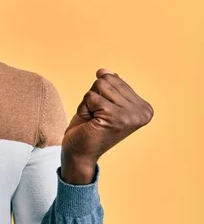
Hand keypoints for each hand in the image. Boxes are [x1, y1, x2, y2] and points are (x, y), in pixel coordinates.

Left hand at [61, 69, 153, 183]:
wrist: (79, 152)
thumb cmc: (89, 127)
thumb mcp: (101, 102)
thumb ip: (109, 86)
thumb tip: (104, 71)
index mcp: (144, 107)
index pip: (114, 78)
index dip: (100, 93)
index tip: (103, 113)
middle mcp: (143, 112)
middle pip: (106, 80)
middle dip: (93, 97)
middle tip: (96, 116)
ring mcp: (131, 115)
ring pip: (98, 86)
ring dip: (88, 103)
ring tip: (94, 119)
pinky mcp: (115, 118)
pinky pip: (91, 97)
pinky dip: (84, 108)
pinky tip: (90, 122)